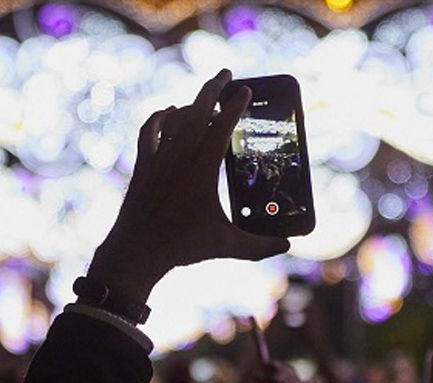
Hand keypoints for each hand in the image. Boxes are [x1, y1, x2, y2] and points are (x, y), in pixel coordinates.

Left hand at [87, 69, 289, 303]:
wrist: (136, 250)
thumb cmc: (182, 247)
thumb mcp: (227, 246)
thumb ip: (260, 246)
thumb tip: (287, 244)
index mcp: (201, 170)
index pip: (221, 127)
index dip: (235, 107)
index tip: (245, 91)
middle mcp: (179, 157)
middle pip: (197, 111)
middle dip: (213, 89)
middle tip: (226, 74)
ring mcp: (158, 159)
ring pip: (174, 118)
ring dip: (191, 104)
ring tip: (205, 99)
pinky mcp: (143, 166)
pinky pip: (150, 130)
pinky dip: (160, 117)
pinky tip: (168, 112)